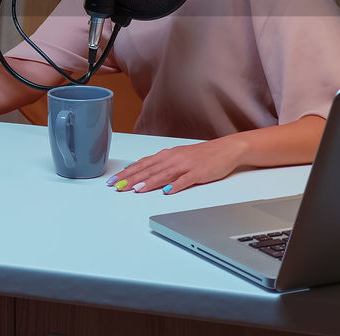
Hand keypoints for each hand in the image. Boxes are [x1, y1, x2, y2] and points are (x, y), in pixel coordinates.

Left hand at [107, 137, 246, 194]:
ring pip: (164, 174)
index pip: (142, 164)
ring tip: (136, 189)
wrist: (225, 149)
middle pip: (149, 169)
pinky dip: (175, 185)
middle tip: (117, 186)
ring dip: (149, 182)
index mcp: (167, 155)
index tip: (114, 180)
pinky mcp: (199, 172)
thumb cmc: (201, 155)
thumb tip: (142, 174)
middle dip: (132, 178)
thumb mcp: (178, 158)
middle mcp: (173, 158)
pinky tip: (167, 191)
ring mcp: (186, 165)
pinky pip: (185, 180)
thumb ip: (161, 166)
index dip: (127, 172)